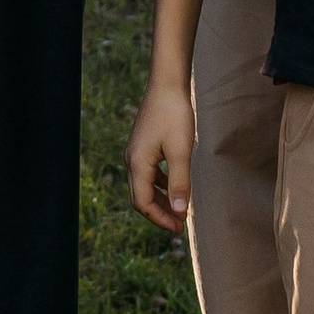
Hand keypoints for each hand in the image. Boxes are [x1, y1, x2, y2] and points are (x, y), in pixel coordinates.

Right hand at [129, 77, 196, 233]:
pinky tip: (175, 186)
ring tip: (179, 210)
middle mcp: (132, 160)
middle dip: (159, 214)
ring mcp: (136, 152)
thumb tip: (179, 212)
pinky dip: (161, 185)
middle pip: (141, 197)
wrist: (167, 84)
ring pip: (145, 186)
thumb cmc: (174, 115)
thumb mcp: (180, 151)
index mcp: (137, 163)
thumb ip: (180, 183)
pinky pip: (149, 173)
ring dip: (161, 201)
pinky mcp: (144, 145)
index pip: (142, 203)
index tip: (179, 228)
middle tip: (180, 225)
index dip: (160, 219)